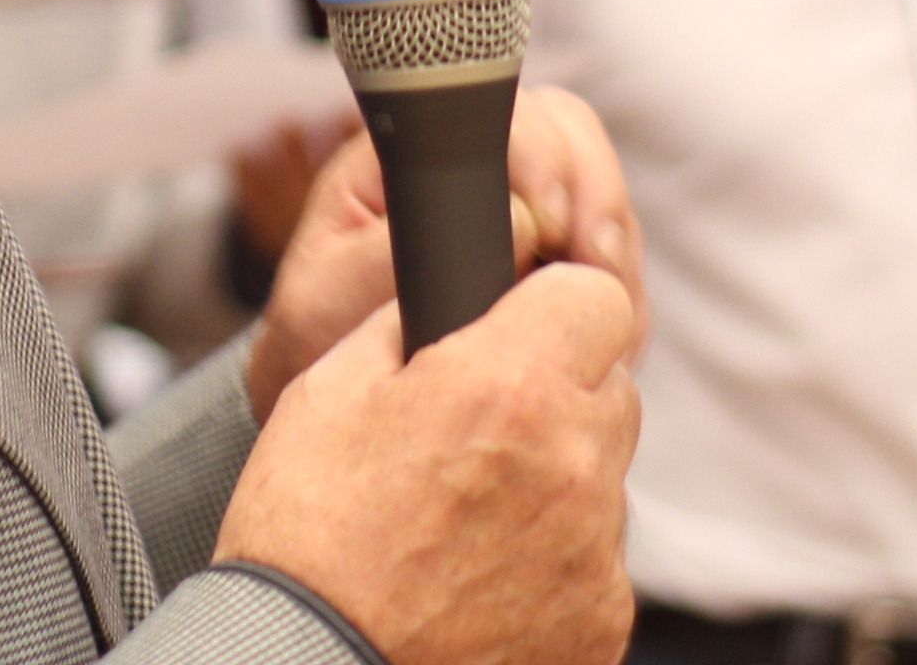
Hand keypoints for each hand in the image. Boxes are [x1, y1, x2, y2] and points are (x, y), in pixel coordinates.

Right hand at [214, 264, 641, 664]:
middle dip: (558, 392)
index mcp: (510, 386)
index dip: (555, 306)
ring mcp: (596, 554)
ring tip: (466, 523)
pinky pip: (596, 564)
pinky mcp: (602, 624)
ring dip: (557, 481)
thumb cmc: (306, 534)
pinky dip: (554, 563)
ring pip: (605, 480)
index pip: (598, 296)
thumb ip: (408, 325)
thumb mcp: (328, 391)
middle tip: (479, 433)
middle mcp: (574, 464)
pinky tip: (479, 581)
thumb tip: (446, 291)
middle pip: (610, 388)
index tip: (523, 330)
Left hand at [243, 85, 645, 420]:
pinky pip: (616, 269)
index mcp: (414, 157)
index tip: (549, 219)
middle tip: (595, 268)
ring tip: (611, 317)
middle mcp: (478, 170)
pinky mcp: (559, 272)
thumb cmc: (319, 339)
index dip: (541, 156)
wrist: (335, 412)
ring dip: (618, 257)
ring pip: (604, 205)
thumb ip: (392, 254)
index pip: (503, 115)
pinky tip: (614, 340)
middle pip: (572, 142)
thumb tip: (511, 219)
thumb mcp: (326, 299)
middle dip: (598, 202)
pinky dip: (625, 303)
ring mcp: (528, 216)